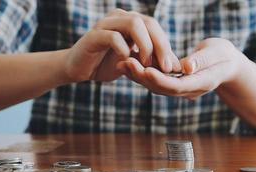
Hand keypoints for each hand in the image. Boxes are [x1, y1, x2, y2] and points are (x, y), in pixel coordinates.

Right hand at [64, 9, 179, 81]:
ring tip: (147, 64)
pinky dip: (123, 49)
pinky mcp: (94, 35)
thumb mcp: (133, 63)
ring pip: (134, 24)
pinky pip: (113, 37)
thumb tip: (177, 67)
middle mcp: (119, 17)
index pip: (154, 27)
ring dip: (145, 45)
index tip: (172, 67)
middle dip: (160, 45)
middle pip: (148, 22)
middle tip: (166, 67)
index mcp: (130, 21)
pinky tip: (125, 62)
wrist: (78, 69)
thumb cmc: (106, 64)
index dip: (165, 46)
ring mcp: (106, 24)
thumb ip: (151, 61)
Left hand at [119, 38, 244, 98]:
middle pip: (161, 88)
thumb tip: (186, 68)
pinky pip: (155, 80)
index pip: (176, 86)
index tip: (145, 70)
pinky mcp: (172, 82)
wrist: (225, 65)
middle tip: (125, 63)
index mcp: (200, 83)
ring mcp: (178, 88)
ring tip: (121, 63)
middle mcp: (186, 89)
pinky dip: (141, 72)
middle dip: (142, 77)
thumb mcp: (218, 54)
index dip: (160, 80)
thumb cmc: (223, 56)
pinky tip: (129, 62)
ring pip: (154, 85)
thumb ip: (202, 61)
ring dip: (137, 75)